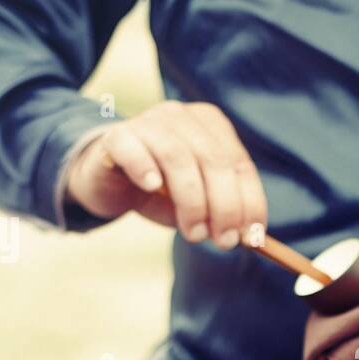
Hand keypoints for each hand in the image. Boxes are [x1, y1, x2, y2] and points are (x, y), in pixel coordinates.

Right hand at [64, 101, 266, 248]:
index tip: (252, 237)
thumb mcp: (197, 202)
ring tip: (195, 234)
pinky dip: (144, 167)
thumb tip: (248, 236)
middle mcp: (182, 117)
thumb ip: (222, 212)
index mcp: (211, 126)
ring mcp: (148, 123)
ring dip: (192, 201)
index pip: (239, 163)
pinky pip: (132, 148)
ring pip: (178, 157)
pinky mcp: (116, 136)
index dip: (249, 201)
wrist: (106, 180)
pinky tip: (151, 187)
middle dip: (224, 206)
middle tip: (224, 242)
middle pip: (213, 160)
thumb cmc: (159, 191)